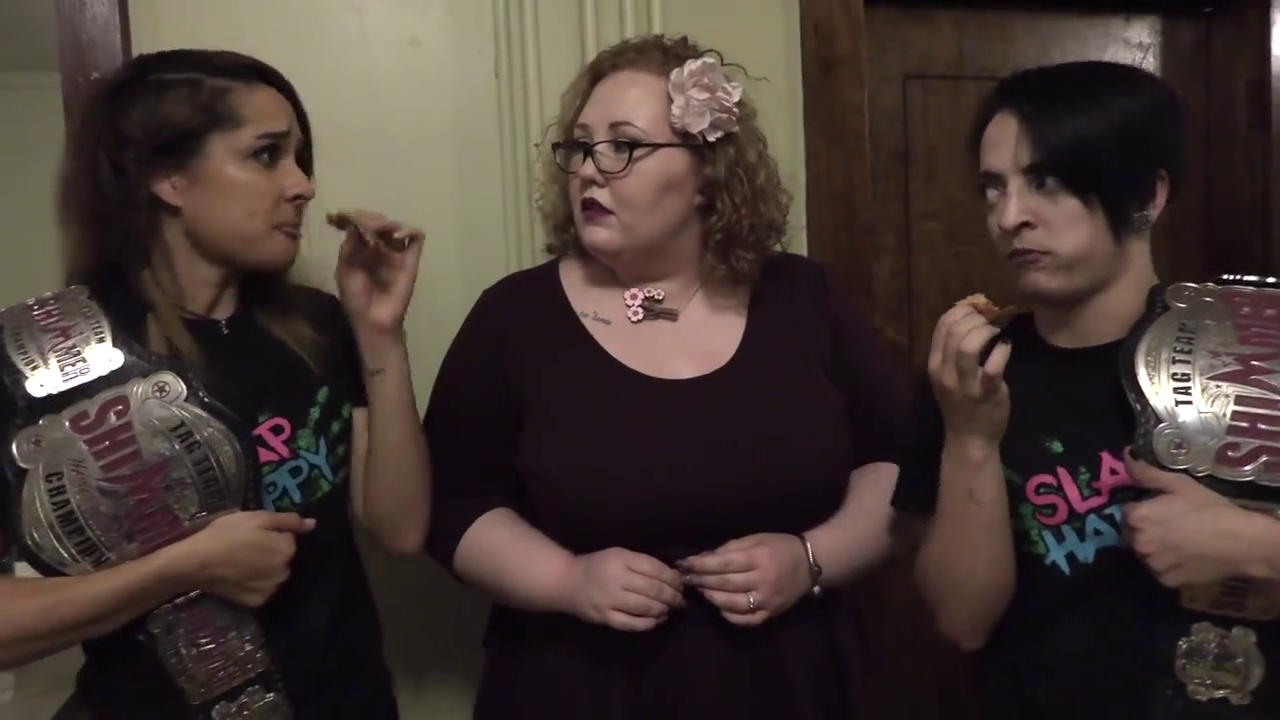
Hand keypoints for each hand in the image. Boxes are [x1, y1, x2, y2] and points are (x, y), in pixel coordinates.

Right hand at [180, 511, 315, 606]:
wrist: (195, 562)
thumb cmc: (226, 534)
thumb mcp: (257, 518)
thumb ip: (288, 521)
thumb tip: (313, 524)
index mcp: (286, 550)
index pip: (289, 539)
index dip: (272, 534)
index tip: (254, 534)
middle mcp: (284, 572)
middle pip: (283, 559)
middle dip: (271, 552)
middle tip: (246, 547)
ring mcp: (270, 589)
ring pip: (274, 574)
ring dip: (265, 569)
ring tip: (241, 562)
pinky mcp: (256, 602)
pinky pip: (262, 589)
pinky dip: (255, 583)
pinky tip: (239, 576)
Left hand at [331, 210, 423, 335]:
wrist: (373, 320)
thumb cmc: (356, 298)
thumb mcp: (345, 269)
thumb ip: (350, 246)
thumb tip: (355, 224)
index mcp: (361, 249)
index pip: (359, 224)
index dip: (350, 216)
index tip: (337, 215)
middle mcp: (380, 247)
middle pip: (377, 220)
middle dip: (366, 218)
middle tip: (359, 223)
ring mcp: (396, 252)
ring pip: (394, 224)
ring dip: (383, 222)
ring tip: (375, 230)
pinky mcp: (411, 259)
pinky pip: (416, 236)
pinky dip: (408, 230)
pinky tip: (395, 236)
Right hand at [563, 547, 684, 631]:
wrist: (566, 582)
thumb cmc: (596, 566)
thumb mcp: (618, 555)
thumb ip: (641, 563)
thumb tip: (672, 576)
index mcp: (621, 559)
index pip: (655, 569)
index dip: (672, 578)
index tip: (681, 583)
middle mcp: (616, 579)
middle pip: (654, 590)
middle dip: (673, 596)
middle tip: (681, 600)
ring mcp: (610, 600)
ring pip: (646, 608)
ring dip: (664, 609)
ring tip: (671, 609)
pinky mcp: (605, 618)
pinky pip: (632, 624)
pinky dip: (649, 623)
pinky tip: (658, 620)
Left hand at [678, 533, 810, 626]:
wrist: (810, 563)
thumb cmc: (780, 546)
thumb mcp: (756, 539)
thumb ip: (730, 548)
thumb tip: (703, 557)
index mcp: (759, 558)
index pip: (723, 563)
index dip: (700, 564)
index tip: (683, 564)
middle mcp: (763, 580)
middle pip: (724, 584)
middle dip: (701, 580)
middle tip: (685, 578)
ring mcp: (767, 600)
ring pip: (732, 604)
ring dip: (712, 597)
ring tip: (701, 590)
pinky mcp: (771, 614)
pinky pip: (746, 620)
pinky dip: (729, 615)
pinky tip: (720, 606)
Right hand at [927, 303, 1011, 444]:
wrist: (969, 439)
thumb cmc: (962, 404)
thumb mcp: (949, 376)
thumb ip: (955, 351)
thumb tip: (973, 318)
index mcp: (935, 364)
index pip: (941, 326)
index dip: (961, 310)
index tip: (977, 310)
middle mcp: (945, 372)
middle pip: (954, 331)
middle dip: (975, 317)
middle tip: (990, 320)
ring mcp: (964, 384)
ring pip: (967, 346)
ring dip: (985, 331)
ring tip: (996, 331)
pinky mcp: (986, 393)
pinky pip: (993, 366)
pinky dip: (1002, 351)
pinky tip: (1006, 347)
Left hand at [1122, 454, 1256, 587]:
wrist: (1240, 542)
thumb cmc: (1209, 509)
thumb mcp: (1179, 484)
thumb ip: (1147, 473)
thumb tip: (1126, 458)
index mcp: (1138, 517)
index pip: (1127, 511)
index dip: (1142, 508)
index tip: (1159, 509)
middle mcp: (1139, 543)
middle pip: (1132, 534)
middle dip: (1144, 529)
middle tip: (1170, 525)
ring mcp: (1152, 564)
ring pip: (1145, 554)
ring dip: (1154, 548)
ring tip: (1179, 542)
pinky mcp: (1167, 581)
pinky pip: (1160, 572)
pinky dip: (1168, 566)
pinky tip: (1184, 558)